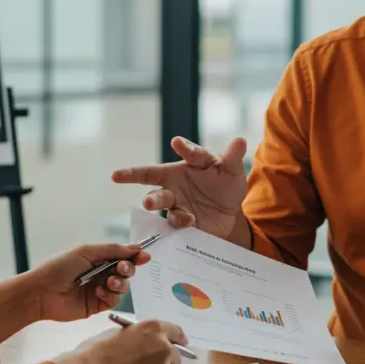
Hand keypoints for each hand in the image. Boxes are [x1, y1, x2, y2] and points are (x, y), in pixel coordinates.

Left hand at [0, 243, 148, 343]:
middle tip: (123, 269)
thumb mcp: (86, 252)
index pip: (122, 256)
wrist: (41, 293)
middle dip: (128, 269)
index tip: (144, 256)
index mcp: (97, 258)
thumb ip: (112, 250)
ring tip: (108, 282)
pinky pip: (114, 300)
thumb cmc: (59, 267)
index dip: (135, 256)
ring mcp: (99, 290)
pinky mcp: (97, 305)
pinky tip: (99, 292)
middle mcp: (101, 273)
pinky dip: (110, 295)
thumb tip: (135, 247)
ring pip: (123, 287)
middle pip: (126, 271)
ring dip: (120, 283)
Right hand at [54, 320, 187, 363]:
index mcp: (154, 329)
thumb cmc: (97, 352)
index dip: (178, 340)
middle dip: (166, 360)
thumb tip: (146, 341)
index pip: (177, 333)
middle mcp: (164, 348)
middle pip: (176, 356)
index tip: (179, 345)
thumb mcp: (120, 333)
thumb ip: (139, 336)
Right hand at [111, 137, 250, 243]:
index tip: (177, 142)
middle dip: (136, 174)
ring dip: (152, 201)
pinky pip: (174, 220)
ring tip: (148, 204)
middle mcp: (176, 180)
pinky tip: (189, 222)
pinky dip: (179, 221)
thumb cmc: (226, 184)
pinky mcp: (180, 220)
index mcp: (190, 163)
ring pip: (158, 199)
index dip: (183, 147)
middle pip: (152, 174)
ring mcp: (175, 201)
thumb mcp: (233, 171)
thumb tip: (240, 141)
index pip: (187, 152)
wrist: (228, 214)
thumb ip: (234, 158)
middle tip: (124, 174)